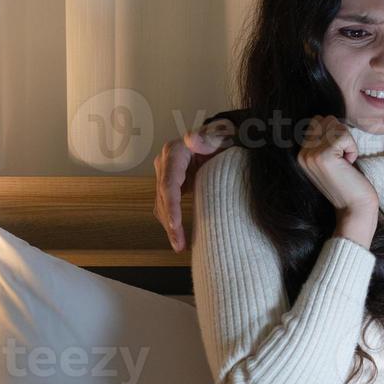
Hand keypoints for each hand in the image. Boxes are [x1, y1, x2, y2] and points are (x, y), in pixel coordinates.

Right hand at [154, 118, 235, 251]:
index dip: (171, 206)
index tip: (176, 225)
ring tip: (179, 246)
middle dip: (170, 223)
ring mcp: (166, 174)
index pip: (169, 183)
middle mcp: (165, 163)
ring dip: (169, 227)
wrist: (221, 140)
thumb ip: (207, 138)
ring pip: (161, 205)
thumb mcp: (218, 137)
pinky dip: (171, 222)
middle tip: (179, 244)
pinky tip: (179, 237)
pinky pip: (166, 207)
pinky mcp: (170, 185)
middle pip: (163, 198)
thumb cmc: (222, 139)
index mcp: (174, 152)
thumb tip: (191, 138)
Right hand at [297, 116, 378, 247]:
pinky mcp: (323, 156)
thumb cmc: (348, 183)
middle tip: (343, 158)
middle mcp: (302, 153)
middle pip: (326, 119)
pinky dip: (352, 148)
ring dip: (347, 141)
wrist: (354, 208)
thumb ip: (324, 141)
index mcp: (301, 154)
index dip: (335, 133)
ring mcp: (311, 154)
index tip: (339, 156)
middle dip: (342, 134)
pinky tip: (349, 164)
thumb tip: (328, 119)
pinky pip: (344, 135)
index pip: (318, 120)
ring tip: (345, 162)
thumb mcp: (331, 160)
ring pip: (335, 124)